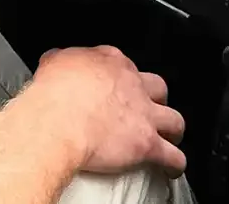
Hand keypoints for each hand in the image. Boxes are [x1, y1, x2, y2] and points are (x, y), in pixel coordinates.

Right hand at [30, 46, 186, 178]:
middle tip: (146, 109)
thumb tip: (59, 62)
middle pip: (157, 87)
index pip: (124, 64)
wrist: (58, 121)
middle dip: (155, 98)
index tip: (116, 86)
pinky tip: (171, 168)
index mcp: (110, 62)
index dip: (122, 77)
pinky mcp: (147, 143)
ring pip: (174, 120)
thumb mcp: (53, 63)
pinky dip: (175, 163)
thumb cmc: (53, 94)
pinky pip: (172, 156)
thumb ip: (63, 60)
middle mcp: (132, 84)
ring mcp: (143, 114)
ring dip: (172, 129)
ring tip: (168, 137)